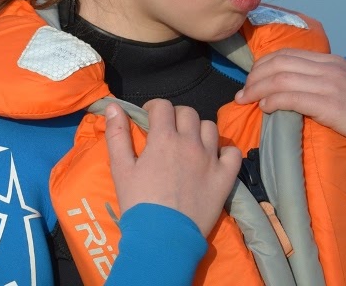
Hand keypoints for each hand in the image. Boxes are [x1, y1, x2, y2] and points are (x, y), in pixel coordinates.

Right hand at [105, 98, 241, 236]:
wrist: (162, 240)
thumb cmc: (138, 204)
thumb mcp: (120, 168)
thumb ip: (117, 134)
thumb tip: (113, 106)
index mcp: (164, 137)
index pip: (163, 106)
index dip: (154, 108)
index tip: (149, 119)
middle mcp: (190, 142)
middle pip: (188, 113)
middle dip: (176, 117)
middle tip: (168, 133)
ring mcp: (210, 158)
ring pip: (210, 127)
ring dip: (199, 131)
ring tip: (190, 145)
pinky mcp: (225, 177)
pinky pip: (233, 153)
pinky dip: (225, 152)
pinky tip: (214, 159)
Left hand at [235, 48, 345, 148]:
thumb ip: (323, 81)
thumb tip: (296, 88)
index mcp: (330, 61)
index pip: (287, 54)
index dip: (263, 65)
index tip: (252, 79)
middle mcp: (328, 68)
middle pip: (278, 63)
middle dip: (254, 76)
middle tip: (242, 91)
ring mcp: (330, 85)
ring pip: (281, 78)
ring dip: (257, 89)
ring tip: (246, 100)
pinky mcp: (331, 105)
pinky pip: (292, 97)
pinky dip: (273, 100)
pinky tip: (264, 108)